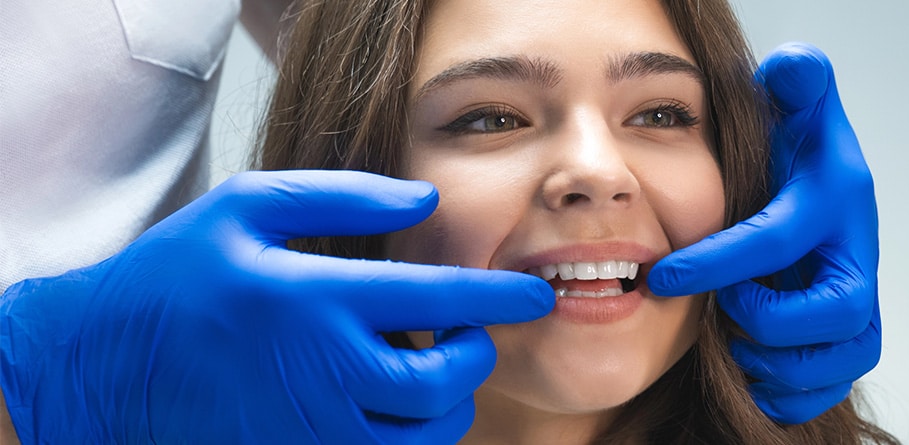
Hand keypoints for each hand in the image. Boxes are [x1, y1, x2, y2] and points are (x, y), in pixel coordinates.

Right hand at [0, 170, 553, 442]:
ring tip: (435, 368)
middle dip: (476, 358)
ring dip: (448, 402)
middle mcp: (321, 372)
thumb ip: (342, 197)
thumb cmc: (177, 275)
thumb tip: (424, 201)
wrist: (102, 364)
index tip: (535, 292)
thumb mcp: (245, 207)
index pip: (437, 300)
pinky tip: (396, 403)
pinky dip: (410, 435)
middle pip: (441, 384)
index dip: (499, 297)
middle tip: (471, 336)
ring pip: (420, 434)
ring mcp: (310, 427)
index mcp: (313, 299)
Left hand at [648, 42, 880, 423]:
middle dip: (769, 321)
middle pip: (837, 314)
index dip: (719, 263)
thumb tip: (791, 66)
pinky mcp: (848, 339)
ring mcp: (859, 303)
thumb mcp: (800, 104)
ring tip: (733, 346)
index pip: (778, 240)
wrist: (823, 194)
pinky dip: (792, 394)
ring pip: (843, 358)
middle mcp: (857, 257)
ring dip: (778, 363)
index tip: (664, 276)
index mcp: (837, 202)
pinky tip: (751, 378)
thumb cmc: (798, 151)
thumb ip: (798, 80)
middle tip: (723, 311)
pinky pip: (832, 386)